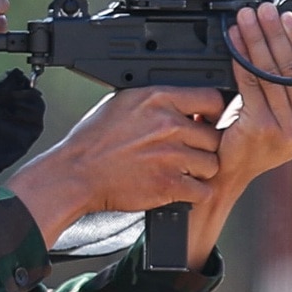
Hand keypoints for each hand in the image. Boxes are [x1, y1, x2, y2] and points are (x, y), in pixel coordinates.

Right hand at [4, 86, 224, 245]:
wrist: (76, 173)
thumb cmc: (93, 140)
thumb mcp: (123, 102)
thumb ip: (156, 101)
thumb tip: (180, 99)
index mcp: (158, 99)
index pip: (211, 98)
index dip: (215, 112)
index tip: (210, 120)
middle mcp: (168, 125)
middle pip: (215, 135)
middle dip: (205, 146)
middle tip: (190, 152)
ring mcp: (171, 156)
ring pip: (211, 164)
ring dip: (200, 171)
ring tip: (182, 171)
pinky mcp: (169, 184)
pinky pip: (202, 190)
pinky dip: (193, 193)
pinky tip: (178, 188)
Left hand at [214, 3, 291, 188]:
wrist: (230, 172)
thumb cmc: (256, 141)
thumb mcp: (287, 116)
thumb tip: (289, 40)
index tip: (288, 18)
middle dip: (276, 33)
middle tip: (264, 10)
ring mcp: (288, 131)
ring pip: (271, 73)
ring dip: (257, 40)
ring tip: (247, 19)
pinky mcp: (262, 128)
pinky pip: (251, 83)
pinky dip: (242, 57)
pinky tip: (236, 41)